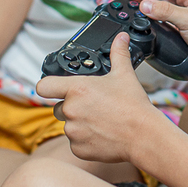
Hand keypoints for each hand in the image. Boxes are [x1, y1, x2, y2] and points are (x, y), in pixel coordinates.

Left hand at [37, 33, 159, 163]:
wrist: (143, 135)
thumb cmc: (133, 106)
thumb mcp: (125, 74)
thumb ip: (118, 53)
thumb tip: (121, 38)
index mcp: (76, 89)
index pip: (44, 86)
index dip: (48, 86)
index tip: (54, 89)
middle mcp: (70, 110)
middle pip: (59, 107)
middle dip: (72, 107)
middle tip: (93, 106)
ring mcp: (73, 131)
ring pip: (69, 126)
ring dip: (80, 124)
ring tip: (101, 121)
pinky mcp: (78, 148)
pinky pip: (76, 143)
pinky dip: (86, 140)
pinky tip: (102, 134)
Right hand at [130, 0, 187, 79]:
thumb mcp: (187, 20)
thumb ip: (165, 11)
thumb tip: (145, 4)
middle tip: (132, 4)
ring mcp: (185, 15)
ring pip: (162, 6)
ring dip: (150, 8)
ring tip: (137, 12)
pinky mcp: (182, 27)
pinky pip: (164, 19)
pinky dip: (154, 20)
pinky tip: (147, 23)